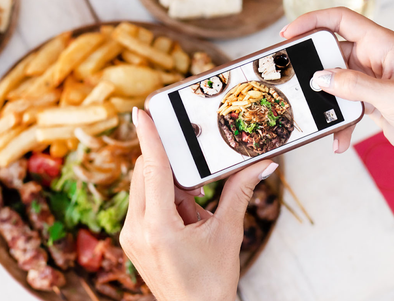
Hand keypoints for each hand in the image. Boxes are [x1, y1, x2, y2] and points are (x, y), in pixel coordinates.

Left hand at [120, 107, 277, 300]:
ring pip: (145, 187)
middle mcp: (136, 229)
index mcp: (157, 228)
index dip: (149, 137)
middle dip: (172, 166)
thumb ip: (239, 192)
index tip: (141, 112)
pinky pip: (145, 202)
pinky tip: (185, 215)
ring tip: (194, 209)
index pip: (152, 170)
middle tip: (196, 178)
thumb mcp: (228, 232)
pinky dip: (166, 199)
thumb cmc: (211, 281)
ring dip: (171, 185)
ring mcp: (131, 235)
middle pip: (146, 174)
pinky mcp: (133, 238)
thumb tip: (261, 164)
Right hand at [281, 7, 393, 163]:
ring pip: (333, 80)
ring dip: (325, 100)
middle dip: (312, 65)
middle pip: (331, 50)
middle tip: (292, 77)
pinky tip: (338, 139)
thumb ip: (356, 85)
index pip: (341, 19)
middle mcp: (374, 56)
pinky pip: (342, 103)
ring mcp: (370, 78)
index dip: (312, 21)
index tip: (288, 33)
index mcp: (383, 44)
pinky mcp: (368, 99)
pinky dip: (338, 120)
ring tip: (316, 114)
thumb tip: (322, 78)